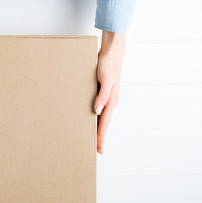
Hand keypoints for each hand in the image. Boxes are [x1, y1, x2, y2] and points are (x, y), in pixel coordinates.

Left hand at [94, 31, 124, 153]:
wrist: (111, 52)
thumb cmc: (108, 65)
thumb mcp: (105, 80)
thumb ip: (102, 95)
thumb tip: (97, 111)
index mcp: (112, 101)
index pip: (104, 124)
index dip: (101, 136)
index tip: (98, 148)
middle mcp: (110, 102)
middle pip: (103, 124)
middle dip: (99, 137)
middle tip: (95, 150)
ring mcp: (106, 98)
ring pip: (101, 118)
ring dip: (97, 129)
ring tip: (92, 139)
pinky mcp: (101, 93)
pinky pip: (98, 109)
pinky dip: (94, 118)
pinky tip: (89, 120)